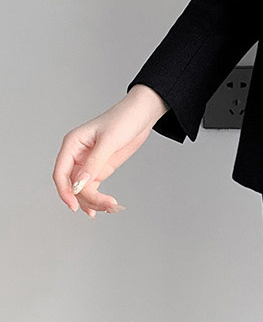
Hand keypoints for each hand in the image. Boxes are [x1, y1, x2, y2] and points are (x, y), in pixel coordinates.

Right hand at [52, 85, 166, 217]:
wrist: (142, 114)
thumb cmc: (124, 118)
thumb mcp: (109, 140)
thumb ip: (94, 163)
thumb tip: (79, 185)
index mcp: (72, 144)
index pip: (61, 172)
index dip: (64, 191)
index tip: (74, 205)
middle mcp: (76, 155)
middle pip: (72, 185)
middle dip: (86, 198)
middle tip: (105, 205)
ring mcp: (88, 164)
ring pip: (83, 190)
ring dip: (94, 201)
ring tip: (111, 206)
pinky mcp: (99, 169)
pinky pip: (93, 188)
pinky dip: (98, 199)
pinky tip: (105, 207)